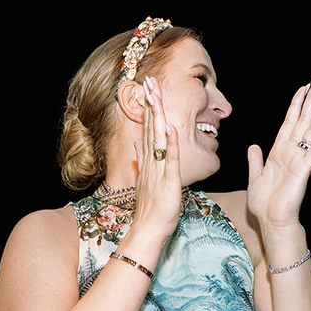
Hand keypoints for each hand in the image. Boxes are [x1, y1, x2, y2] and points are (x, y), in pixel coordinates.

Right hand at [126, 75, 185, 248]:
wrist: (146, 230)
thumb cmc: (150, 209)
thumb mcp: (145, 181)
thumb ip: (142, 161)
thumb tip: (137, 145)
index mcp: (148, 161)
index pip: (148, 128)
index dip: (149, 107)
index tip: (149, 88)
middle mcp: (151, 162)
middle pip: (151, 127)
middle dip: (151, 103)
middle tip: (149, 80)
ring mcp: (158, 170)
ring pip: (158, 138)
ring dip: (158, 116)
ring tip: (156, 95)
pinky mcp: (168, 182)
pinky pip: (170, 160)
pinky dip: (172, 144)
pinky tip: (173, 128)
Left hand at [246, 78, 310, 229]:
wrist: (271, 220)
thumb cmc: (264, 203)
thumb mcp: (255, 176)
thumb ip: (255, 160)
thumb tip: (253, 146)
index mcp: (279, 151)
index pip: (290, 121)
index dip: (297, 104)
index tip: (304, 88)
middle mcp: (291, 151)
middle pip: (304, 120)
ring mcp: (300, 158)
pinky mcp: (305, 168)